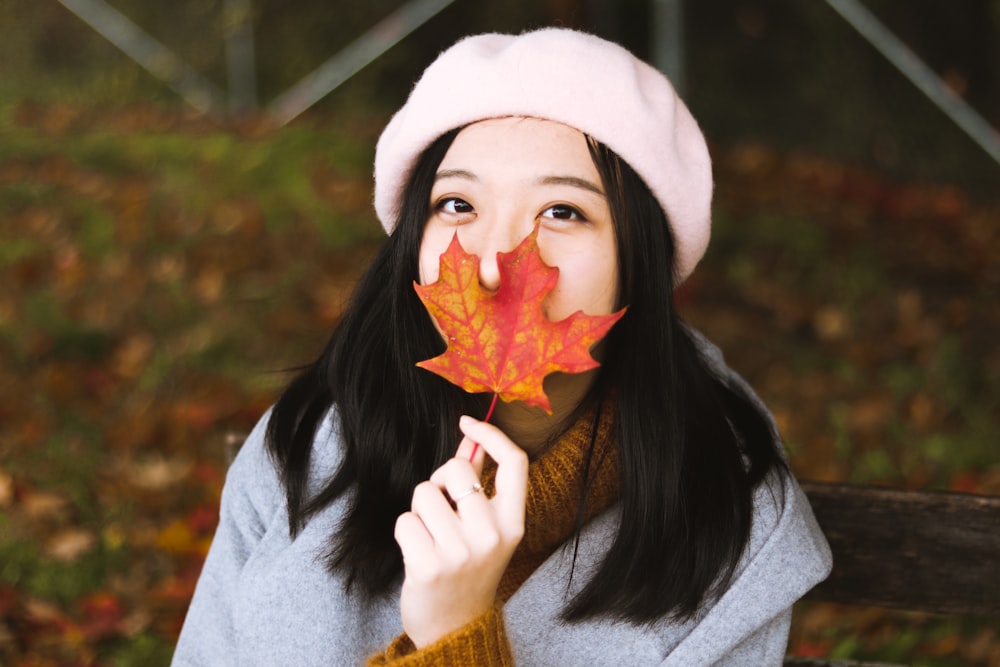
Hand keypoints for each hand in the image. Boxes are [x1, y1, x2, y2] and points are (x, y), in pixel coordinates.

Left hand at [394, 416, 527, 647]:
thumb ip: (480, 483)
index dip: (490, 435)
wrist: (454, 627)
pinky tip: (418, 552)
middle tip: (441, 507)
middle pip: (456, 468)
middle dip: (439, 480)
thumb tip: (471, 437)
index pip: (515, 462)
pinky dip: (405, 531)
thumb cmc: (469, 569)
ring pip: (423, 493)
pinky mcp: (429, 565)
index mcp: (513, 523)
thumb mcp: (486, 528)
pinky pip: (405, 520)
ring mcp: (461, 551)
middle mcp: (491, 535)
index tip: (468, 422)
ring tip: (431, 536)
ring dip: (420, 510)